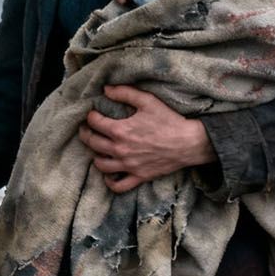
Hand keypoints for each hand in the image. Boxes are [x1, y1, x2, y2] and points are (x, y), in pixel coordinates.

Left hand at [78, 84, 215, 192]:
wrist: (189, 142)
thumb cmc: (169, 120)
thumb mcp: (148, 101)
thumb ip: (125, 93)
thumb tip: (107, 89)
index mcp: (120, 131)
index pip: (95, 123)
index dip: (90, 116)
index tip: (92, 114)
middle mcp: (120, 150)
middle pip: (92, 143)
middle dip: (86, 134)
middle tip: (86, 129)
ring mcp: (128, 166)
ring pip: (100, 165)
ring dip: (95, 156)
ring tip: (98, 149)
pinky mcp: (138, 176)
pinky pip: (118, 186)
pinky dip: (110, 182)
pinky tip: (109, 174)